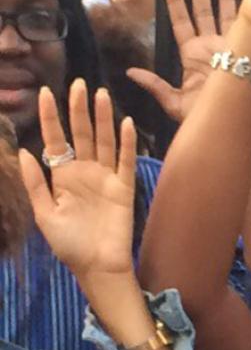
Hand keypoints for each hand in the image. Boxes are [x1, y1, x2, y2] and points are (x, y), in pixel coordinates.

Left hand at [18, 82, 135, 280]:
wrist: (97, 265)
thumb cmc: (70, 244)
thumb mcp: (44, 214)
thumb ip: (35, 183)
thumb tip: (24, 152)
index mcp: (63, 176)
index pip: (56, 140)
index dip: (51, 117)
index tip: (45, 93)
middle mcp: (84, 172)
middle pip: (82, 134)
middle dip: (78, 109)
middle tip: (78, 84)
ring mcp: (105, 178)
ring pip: (104, 141)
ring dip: (102, 118)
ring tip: (100, 94)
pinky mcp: (124, 188)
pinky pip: (125, 161)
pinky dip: (126, 143)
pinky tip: (126, 123)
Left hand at [128, 0, 236, 123]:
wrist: (231, 125)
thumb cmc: (205, 118)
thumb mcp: (174, 104)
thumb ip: (155, 85)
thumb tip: (130, 71)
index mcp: (191, 56)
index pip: (181, 22)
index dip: (175, 2)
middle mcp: (210, 47)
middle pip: (201, 11)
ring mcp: (229, 47)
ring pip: (222, 14)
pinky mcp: (246, 51)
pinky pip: (243, 25)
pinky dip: (241, 7)